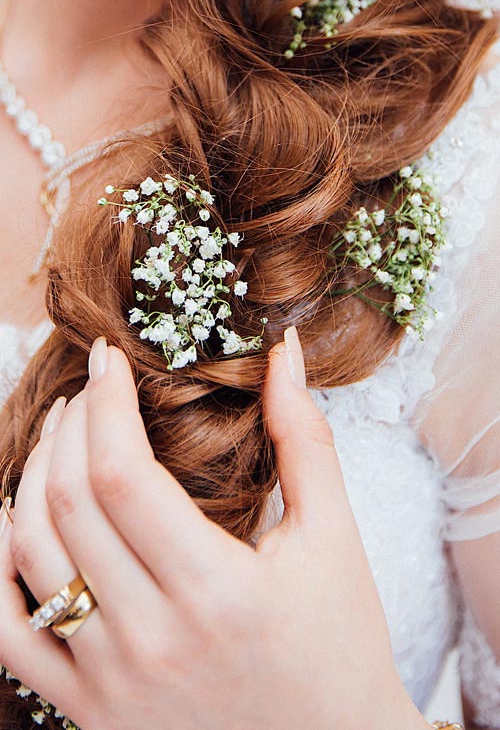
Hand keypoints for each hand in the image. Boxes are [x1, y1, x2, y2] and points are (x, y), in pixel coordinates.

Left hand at [0, 330, 428, 729]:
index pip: (123, 475)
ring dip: (33, 476)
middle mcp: (152, 640)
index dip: (105, 402)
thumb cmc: (340, 643)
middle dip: (71, 424)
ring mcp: (110, 682)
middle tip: (92, 388)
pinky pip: (8, 635)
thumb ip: (304, 438)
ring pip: (31, 556)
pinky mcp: (89, 711)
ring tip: (61, 435)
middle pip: (69, 503)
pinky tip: (13, 519)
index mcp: (218, 591)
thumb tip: (283, 351)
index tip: (109, 359)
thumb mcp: (334, 536)